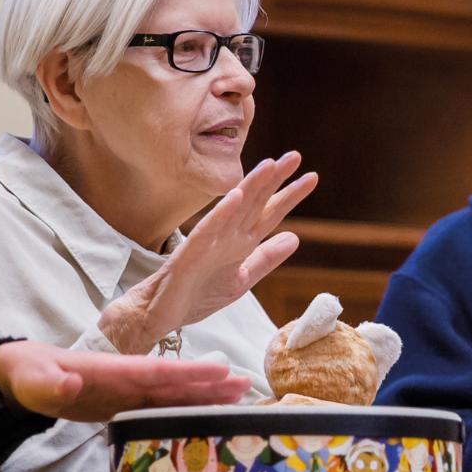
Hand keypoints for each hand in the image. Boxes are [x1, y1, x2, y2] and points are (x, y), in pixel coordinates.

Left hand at [0, 340, 250, 420]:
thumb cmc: (30, 375)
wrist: (26, 378)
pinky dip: (185, 413)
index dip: (188, 373)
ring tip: (241, 397)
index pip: (157, 371)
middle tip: (247, 384)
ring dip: (206, 397)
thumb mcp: (35, 380)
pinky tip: (207, 418)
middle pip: (176, 382)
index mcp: (113, 370)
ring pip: (174, 396)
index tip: (220, 370)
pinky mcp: (125, 407)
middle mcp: (128, 380)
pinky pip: (161, 411)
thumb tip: (71, 382)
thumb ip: (53, 382)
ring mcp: (129, 393)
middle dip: (211, 384)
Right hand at [98, 152, 318, 354]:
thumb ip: (265, 259)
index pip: (269, 214)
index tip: (310, 177)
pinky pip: (208, 230)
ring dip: (251, 186)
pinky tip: (236, 195)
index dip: (288, 196)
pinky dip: (222, 212)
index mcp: (239, 243)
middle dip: (275, 180)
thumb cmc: (196, 295)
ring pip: (233, 209)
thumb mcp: (241, 280)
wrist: (160, 315)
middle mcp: (226, 236)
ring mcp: (207, 242)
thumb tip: (294, 237)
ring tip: (269, 166)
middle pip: (255, 203)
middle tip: (295, 156)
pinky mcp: (190, 253)